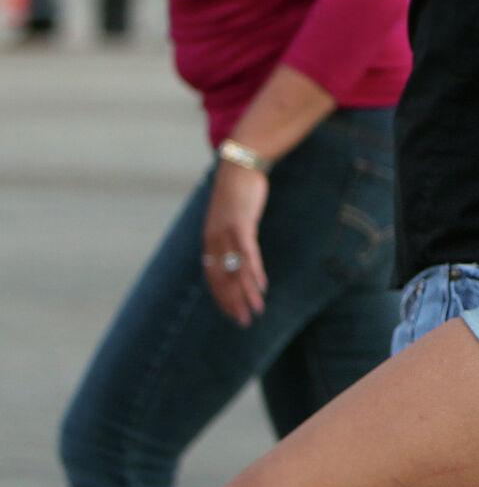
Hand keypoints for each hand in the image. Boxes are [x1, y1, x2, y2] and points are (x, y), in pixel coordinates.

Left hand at [202, 161, 270, 325]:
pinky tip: (260, 285)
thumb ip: (231, 235)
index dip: (221, 297)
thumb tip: (236, 250)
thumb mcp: (230, 217)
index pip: (213, 277)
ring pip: (236, 270)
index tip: (231, 313)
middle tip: (243, 322)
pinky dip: (253, 271)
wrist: (238, 165)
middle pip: (223, 279)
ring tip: (255, 310)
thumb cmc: (237, 192)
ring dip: (245, 293)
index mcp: (210, 241)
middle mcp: (214, 241)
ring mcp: (226, 233)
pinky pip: (247, 253)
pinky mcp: (241, 224)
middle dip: (233, 302)